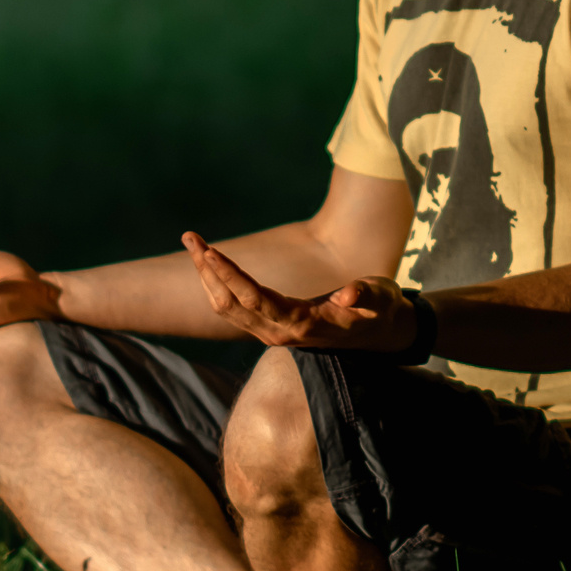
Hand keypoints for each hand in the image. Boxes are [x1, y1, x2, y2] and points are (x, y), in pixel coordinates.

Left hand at [183, 232, 415, 353]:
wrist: (380, 334)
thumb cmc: (379, 310)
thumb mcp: (380, 299)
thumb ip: (365, 295)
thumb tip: (348, 294)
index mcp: (303, 325)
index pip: (256, 300)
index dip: (231, 277)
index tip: (210, 252)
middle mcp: (280, 333)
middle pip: (230, 304)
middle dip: (207, 270)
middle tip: (189, 236)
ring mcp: (271, 333)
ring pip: (226, 308)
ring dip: (205, 276)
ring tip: (193, 243)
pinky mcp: (269, 327)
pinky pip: (233, 309)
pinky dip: (215, 284)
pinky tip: (207, 265)